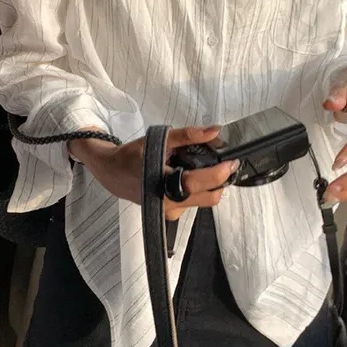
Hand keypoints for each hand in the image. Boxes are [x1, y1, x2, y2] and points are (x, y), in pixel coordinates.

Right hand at [69, 126, 239, 221]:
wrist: (113, 174)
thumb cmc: (133, 156)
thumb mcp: (158, 140)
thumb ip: (188, 136)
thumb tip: (214, 131)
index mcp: (165, 185)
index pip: (202, 183)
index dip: (222, 173)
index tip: (232, 161)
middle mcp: (170, 203)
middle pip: (210, 196)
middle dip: (220, 180)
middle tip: (223, 163)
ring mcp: (171, 212)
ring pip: (204, 200)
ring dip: (209, 185)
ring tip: (198, 167)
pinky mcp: (172, 215)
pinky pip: (195, 202)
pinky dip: (198, 190)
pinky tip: (186, 177)